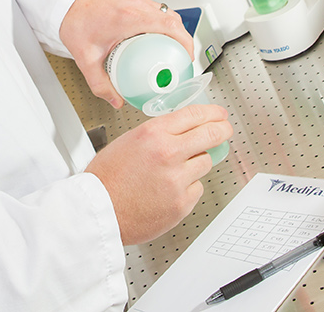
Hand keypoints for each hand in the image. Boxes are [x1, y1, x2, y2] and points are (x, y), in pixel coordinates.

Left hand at [59, 0, 195, 107]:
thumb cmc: (73, 18)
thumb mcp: (86, 57)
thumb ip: (100, 83)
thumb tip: (115, 99)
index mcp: (130, 16)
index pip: (171, 25)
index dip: (185, 41)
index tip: (187, 56)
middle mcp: (136, 3)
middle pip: (172, 18)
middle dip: (181, 38)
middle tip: (179, 56)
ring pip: (164, 11)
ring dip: (170, 28)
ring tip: (167, 48)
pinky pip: (153, 8)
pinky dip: (159, 21)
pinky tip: (150, 36)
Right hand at [85, 103, 231, 244]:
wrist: (100, 209)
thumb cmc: (107, 177)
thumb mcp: (129, 140)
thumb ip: (158, 134)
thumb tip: (182, 130)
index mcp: (153, 134)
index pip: (194, 114)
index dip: (212, 112)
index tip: (219, 114)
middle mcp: (168, 154)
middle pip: (211, 135)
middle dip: (222, 130)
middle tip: (224, 130)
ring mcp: (177, 180)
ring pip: (206, 163)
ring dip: (198, 161)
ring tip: (178, 168)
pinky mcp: (182, 203)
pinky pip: (197, 188)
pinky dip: (189, 186)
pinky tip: (171, 188)